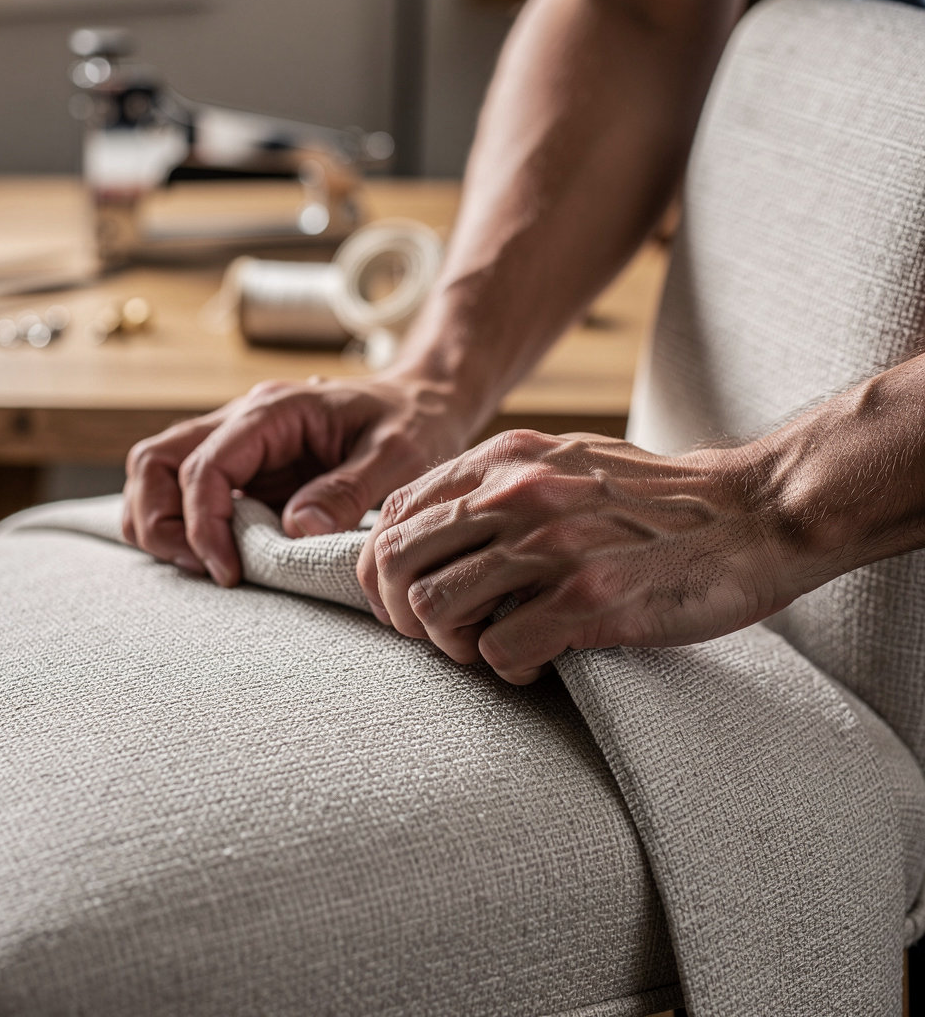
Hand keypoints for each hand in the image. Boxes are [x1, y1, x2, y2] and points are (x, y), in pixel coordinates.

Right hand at [123, 375, 464, 585]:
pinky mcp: (246, 468)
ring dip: (162, 523)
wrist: (424, 403)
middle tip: (203, 569)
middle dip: (159, 520)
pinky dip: (186, 525)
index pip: (205, 465)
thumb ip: (348, 490)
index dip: (204, 523)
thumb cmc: (414, 424)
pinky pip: (189, 491)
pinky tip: (220, 555)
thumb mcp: (399, 456)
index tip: (228, 572)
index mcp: (274, 411)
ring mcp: (239, 443)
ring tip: (207, 566)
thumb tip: (296, 529)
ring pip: (159, 474)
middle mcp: (243, 421)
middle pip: (155, 461)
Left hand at [357, 429, 797, 683]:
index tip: (404, 601)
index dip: (382, 569)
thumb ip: (494, 484)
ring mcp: (551, 545)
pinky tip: (535, 665)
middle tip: (436, 636)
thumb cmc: (652, 501)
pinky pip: (498, 651)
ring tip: (487, 651)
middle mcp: (517, 493)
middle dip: (401, 613)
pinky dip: (505, 671)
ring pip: (435, 608)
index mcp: (505, 459)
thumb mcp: (564, 463)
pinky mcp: (587, 599)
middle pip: (397, 563)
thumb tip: (421, 525)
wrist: (750, 514)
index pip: (394, 514)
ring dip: (451, 646)